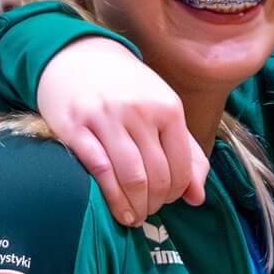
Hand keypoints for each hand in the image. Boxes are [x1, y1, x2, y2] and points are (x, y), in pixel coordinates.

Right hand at [35, 38, 206, 226]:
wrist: (76, 57)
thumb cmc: (125, 90)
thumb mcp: (162, 110)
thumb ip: (186, 151)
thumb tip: (198, 198)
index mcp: (167, 107)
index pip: (182, 165)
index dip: (179, 191)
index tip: (170, 200)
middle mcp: (139, 111)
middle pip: (158, 175)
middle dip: (157, 202)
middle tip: (151, 211)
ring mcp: (106, 118)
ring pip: (131, 177)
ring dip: (137, 206)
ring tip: (136, 216)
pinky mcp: (76, 128)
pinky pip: (100, 172)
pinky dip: (113, 199)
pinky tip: (118, 211)